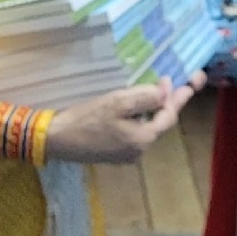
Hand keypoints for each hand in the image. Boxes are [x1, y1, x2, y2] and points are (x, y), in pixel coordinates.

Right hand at [43, 74, 202, 164]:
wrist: (57, 139)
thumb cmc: (87, 119)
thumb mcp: (118, 102)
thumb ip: (145, 97)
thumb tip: (165, 92)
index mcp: (143, 139)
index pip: (168, 116)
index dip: (176, 97)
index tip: (179, 80)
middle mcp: (139, 151)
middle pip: (158, 124)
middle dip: (165, 104)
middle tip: (169, 84)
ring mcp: (126, 155)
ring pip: (145, 129)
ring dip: (149, 112)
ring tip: (151, 93)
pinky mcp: (113, 154)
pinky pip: (132, 134)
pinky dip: (136, 120)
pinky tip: (130, 110)